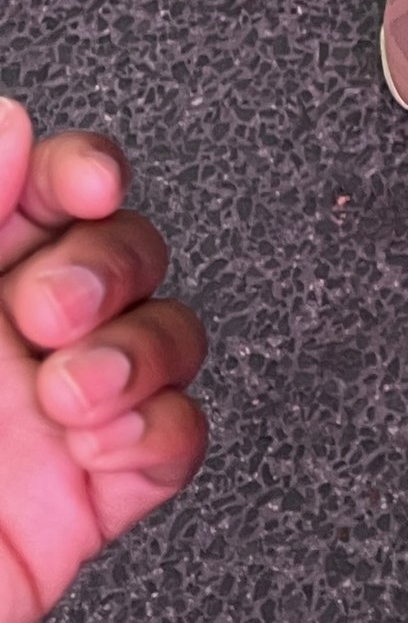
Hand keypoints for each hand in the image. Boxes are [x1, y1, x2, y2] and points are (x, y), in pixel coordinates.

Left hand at [0, 98, 206, 622]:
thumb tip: (6, 119)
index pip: (43, 191)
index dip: (77, 171)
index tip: (80, 183)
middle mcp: (4, 342)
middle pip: (124, 249)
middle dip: (108, 266)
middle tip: (48, 312)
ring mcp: (49, 419)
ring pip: (165, 335)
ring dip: (140, 350)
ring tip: (71, 394)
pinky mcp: (83, 503)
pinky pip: (176, 441)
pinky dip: (161, 429)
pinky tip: (101, 441)